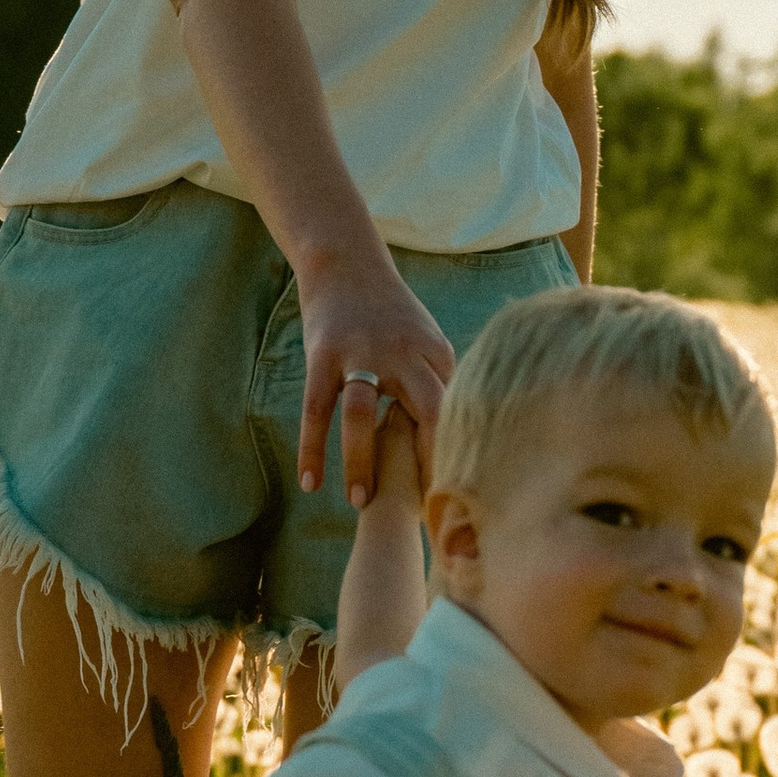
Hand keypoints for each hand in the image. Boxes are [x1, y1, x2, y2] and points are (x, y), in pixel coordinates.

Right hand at [295, 249, 455, 505]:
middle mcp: (404, 353)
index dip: (461, 458)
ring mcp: (360, 352)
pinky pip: (316, 408)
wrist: (346, 262)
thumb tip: (467, 435)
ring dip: (361, 461)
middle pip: (424, 415)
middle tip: (424, 514)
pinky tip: (310, 482)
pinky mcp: (322, 354)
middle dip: (426, 466)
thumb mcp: (427, 343)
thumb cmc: (392, 314)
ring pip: (361, 415)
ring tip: (361, 503)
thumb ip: (443, 384)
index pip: (457, 415)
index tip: (464, 501)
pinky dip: (312, 448)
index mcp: (436, 354)